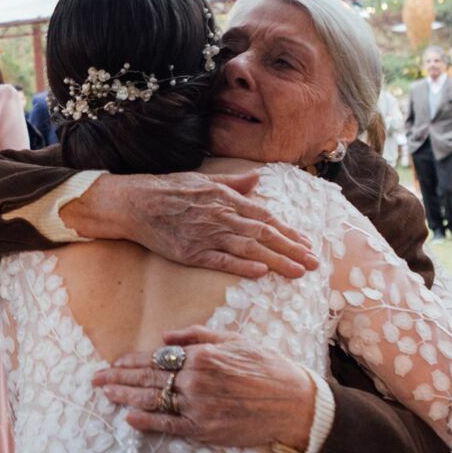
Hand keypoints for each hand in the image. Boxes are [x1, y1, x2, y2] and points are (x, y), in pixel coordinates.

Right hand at [68, 172, 317, 279]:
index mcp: (227, 199)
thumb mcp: (205, 181)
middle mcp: (222, 216)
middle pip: (264, 236)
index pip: (266, 218)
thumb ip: (234, 183)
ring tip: (298, 272)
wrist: (137, 203)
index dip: (289, 232)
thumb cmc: (170, 190)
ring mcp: (207, 235)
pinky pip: (221, 261)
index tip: (307, 244)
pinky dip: (241, 267)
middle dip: (292, 250)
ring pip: (249, 250)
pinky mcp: (192, 252)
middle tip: (314, 264)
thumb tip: (257, 179)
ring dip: (277, 261)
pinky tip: (260, 272)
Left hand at [93, 327, 317, 448]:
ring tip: (104, 393)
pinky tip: (129, 417)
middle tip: (96, 379)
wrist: (295, 403)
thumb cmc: (267, 367)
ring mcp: (199, 406)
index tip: (114, 362)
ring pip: (153, 400)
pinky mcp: (205, 429)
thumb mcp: (235, 340)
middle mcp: (196, 380)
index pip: (157, 358)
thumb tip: (164, 337)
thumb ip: (198, 335)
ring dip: (125, 396)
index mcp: (202, 356)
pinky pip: (169, 425)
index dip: (132, 360)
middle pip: (148, 378)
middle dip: (119, 377)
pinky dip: (147, 422)